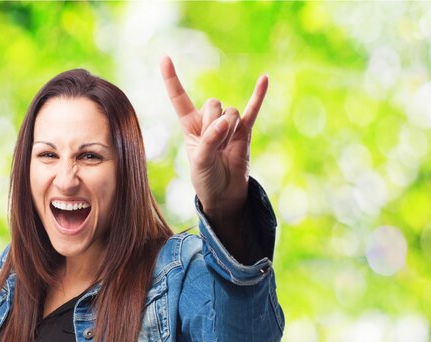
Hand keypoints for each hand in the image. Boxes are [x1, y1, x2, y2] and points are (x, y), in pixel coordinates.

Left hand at [159, 55, 267, 223]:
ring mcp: (228, 125)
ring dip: (228, 130)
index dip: (172, 80)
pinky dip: (259, 95)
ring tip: (226, 148)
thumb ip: (211, 140)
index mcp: (190, 125)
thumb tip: (226, 121)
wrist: (225, 194)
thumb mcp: (200, 161)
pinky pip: (253, 109)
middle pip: (213, 104)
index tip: (165, 58)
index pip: (179, 98)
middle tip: (214, 146)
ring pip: (230, 111)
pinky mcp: (245, 131)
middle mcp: (208, 121)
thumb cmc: (206, 178)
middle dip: (214, 124)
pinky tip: (265, 78)